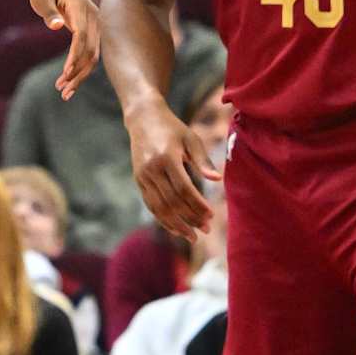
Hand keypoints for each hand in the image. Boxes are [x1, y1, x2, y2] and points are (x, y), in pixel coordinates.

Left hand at [28, 0, 99, 98]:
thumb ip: (48, 11)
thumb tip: (56, 27)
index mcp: (80, 5)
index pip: (81, 35)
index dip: (75, 55)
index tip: (65, 72)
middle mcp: (94, 15)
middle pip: (91, 49)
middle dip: (77, 72)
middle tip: (61, 90)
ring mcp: (97, 23)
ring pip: (94, 55)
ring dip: (80, 74)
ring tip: (63, 92)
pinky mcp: (94, 30)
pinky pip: (91, 52)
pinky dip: (82, 68)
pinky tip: (70, 83)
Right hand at [127, 96, 218, 240]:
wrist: (143, 118)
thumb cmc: (173, 128)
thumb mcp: (190, 139)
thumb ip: (202, 160)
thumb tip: (217, 180)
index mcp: (166, 158)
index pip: (183, 189)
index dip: (197, 205)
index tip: (211, 215)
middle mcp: (152, 169)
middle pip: (172, 202)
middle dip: (190, 218)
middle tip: (206, 230)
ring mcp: (143, 176)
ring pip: (159, 208)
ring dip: (176, 225)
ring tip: (192, 236)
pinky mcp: (138, 180)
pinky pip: (150, 205)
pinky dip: (163, 219)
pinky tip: (175, 228)